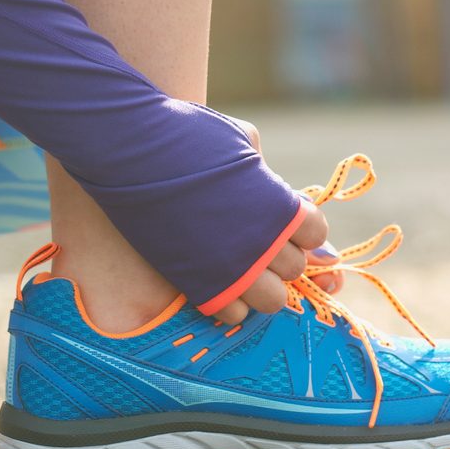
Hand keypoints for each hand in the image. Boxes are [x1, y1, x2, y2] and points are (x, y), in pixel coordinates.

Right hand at [209, 118, 343, 326]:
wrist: (134, 151)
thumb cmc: (189, 134)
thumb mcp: (242, 140)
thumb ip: (266, 172)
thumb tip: (278, 193)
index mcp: (281, 206)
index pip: (315, 234)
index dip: (299, 227)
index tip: (279, 218)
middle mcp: (265, 243)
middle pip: (295, 268)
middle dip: (280, 254)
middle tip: (255, 238)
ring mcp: (234, 269)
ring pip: (272, 299)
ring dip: (262, 285)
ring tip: (242, 266)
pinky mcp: (200, 286)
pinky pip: (234, 314)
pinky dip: (231, 301)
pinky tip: (218, 279)